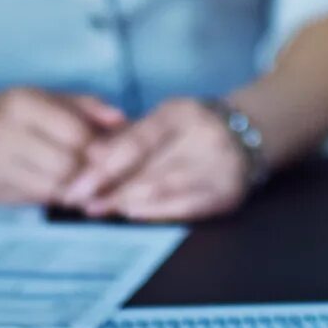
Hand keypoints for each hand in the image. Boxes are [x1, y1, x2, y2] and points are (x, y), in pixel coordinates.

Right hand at [0, 88, 122, 207]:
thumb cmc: (11, 113)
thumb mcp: (45, 98)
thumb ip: (86, 105)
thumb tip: (122, 120)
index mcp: (22, 102)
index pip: (75, 133)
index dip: (101, 149)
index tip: (117, 157)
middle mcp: (3, 132)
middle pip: (65, 164)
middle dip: (91, 174)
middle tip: (109, 179)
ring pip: (51, 186)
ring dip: (76, 190)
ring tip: (91, 187)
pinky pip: (33, 199)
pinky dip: (53, 197)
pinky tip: (63, 192)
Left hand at [59, 96, 254, 222]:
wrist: (251, 132)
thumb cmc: (192, 128)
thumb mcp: (163, 119)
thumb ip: (127, 136)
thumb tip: (86, 157)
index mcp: (180, 113)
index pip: (137, 141)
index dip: (103, 166)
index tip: (75, 185)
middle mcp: (203, 137)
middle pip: (148, 170)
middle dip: (109, 190)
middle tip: (79, 203)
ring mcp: (219, 167)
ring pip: (164, 190)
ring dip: (126, 203)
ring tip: (99, 209)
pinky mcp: (228, 193)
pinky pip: (186, 208)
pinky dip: (155, 212)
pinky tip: (133, 214)